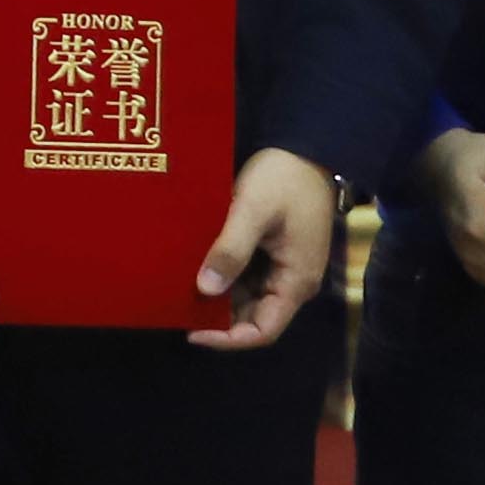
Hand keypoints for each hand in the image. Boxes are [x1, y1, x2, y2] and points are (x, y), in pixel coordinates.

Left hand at [189, 148, 339, 350]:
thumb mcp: (254, 211)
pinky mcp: (272, 252)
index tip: (192, 331)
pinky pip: (245, 276)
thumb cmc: (284, 178)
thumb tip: (205, 289)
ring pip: (245, 297)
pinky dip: (222, 274)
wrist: (306, 146)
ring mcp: (282, 267)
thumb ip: (231, 250)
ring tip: (180, 289)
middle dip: (217, 317)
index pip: (262, 331)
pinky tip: (195, 267)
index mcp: (296, 281)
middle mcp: (291, 282)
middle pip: (252, 317)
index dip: (227, 338)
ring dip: (217, 295)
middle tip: (178, 307)